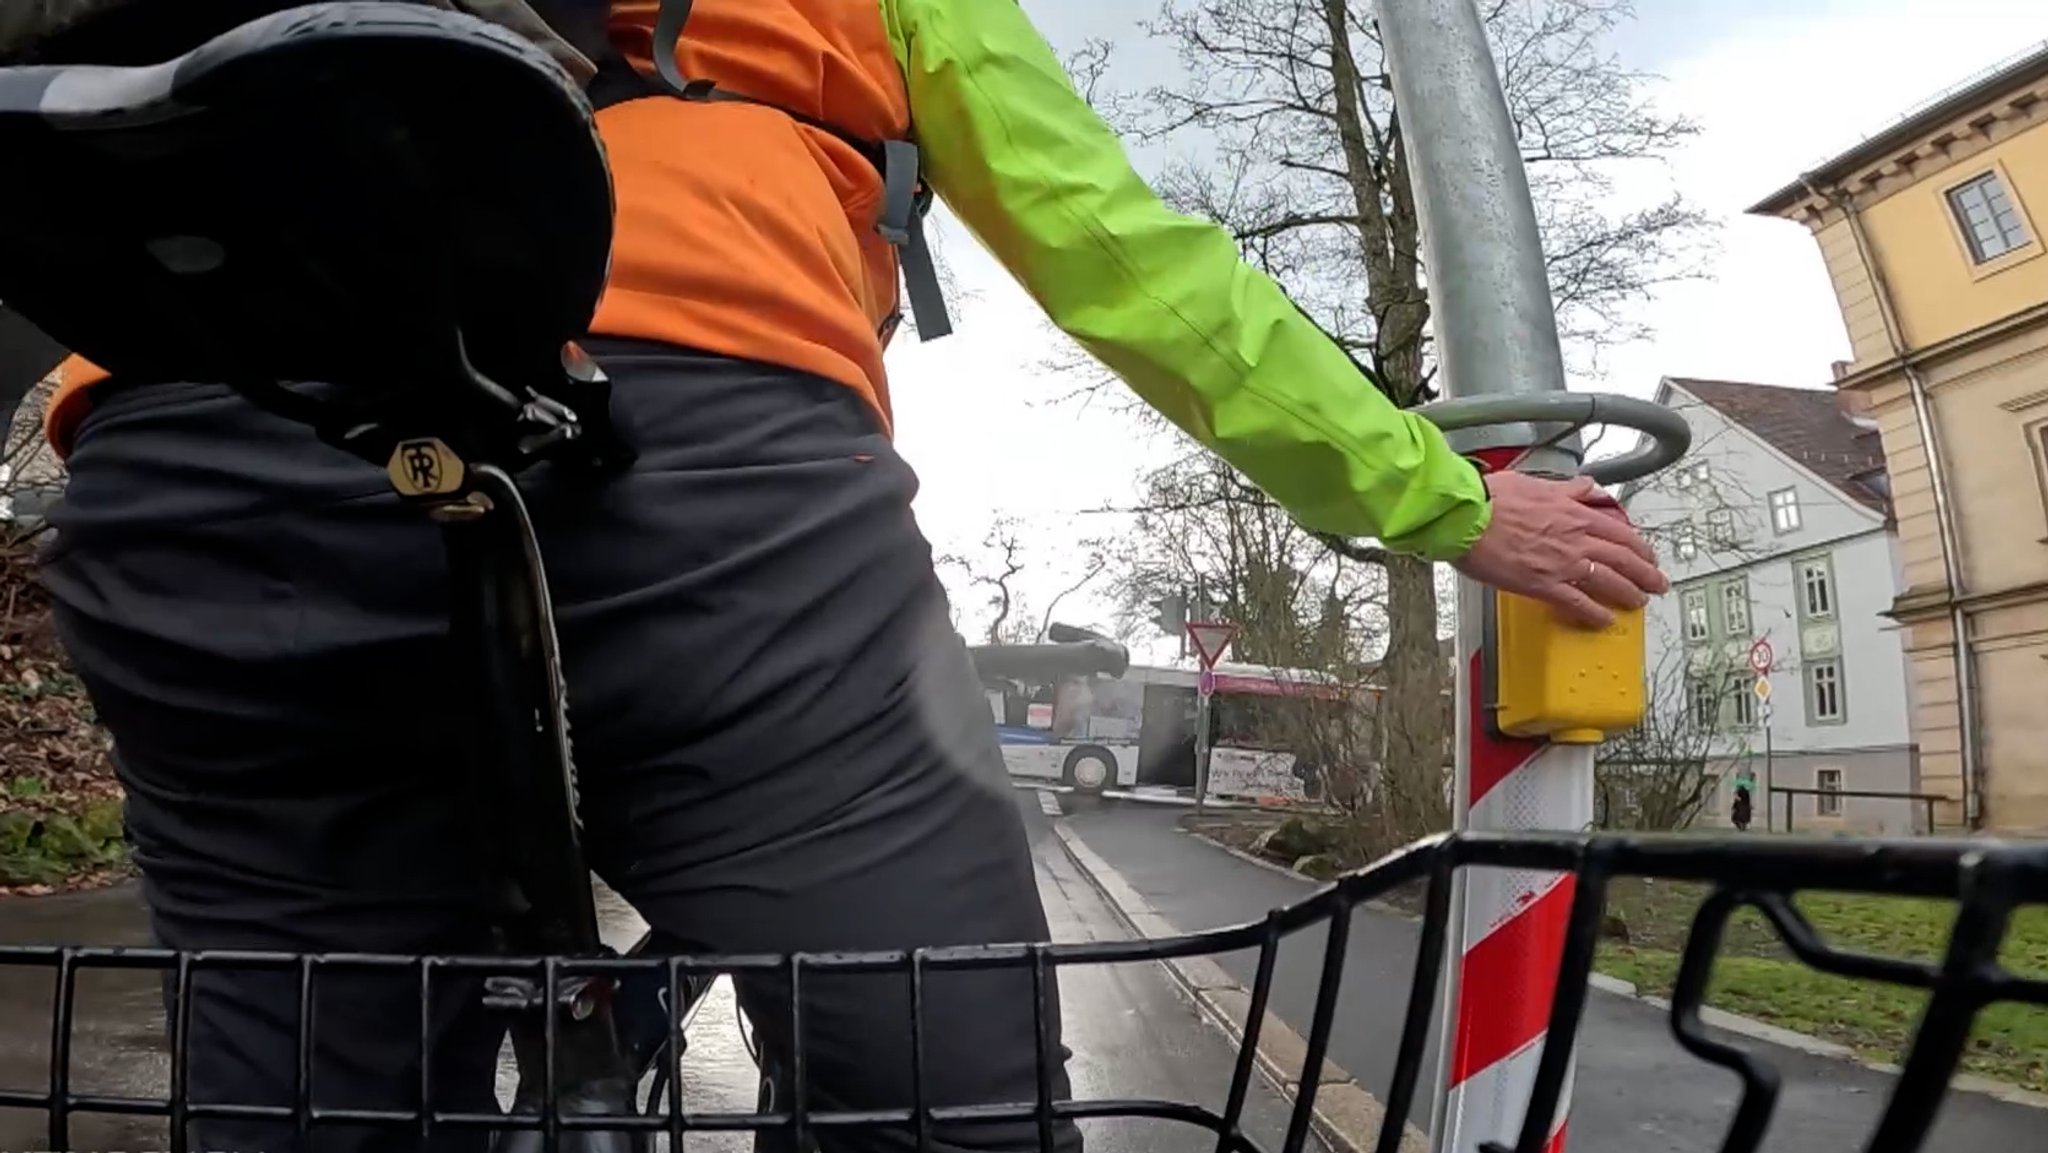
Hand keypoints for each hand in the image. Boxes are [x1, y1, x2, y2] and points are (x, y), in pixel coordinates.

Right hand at [1453, 471, 1669, 628]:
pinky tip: (1605, 620)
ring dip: (1629, 592)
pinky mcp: (1544, 584)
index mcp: (1574, 512)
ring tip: (1639, 601)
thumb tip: (1586, 486)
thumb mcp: (1536, 483)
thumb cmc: (1491, 499)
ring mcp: (1563, 563)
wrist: (1466, 517)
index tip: (1647, 554)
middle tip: (1658, 582)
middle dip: (1647, 572)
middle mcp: (1576, 537)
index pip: (1620, 531)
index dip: (1639, 545)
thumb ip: (1566, 488)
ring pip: (1610, 580)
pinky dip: (1595, 613)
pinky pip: (1579, 602)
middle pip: (1625, 558)